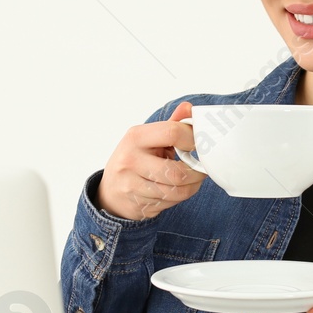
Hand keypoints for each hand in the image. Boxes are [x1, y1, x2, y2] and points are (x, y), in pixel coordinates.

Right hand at [96, 101, 206, 220]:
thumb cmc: (135, 159)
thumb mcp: (148, 138)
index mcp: (136, 137)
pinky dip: (179, 198)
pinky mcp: (137, 204)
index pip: (173, 133)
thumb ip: (171, 125)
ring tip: (193, 180)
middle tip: (202, 169)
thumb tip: (189, 108)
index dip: (193, 139)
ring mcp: (131, 185)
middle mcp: (131, 160)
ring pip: (176, 192)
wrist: (111, 190)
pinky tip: (177, 190)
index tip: (199, 145)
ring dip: (191, 188)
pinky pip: (169, 203)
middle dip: (196, 173)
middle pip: (177, 172)